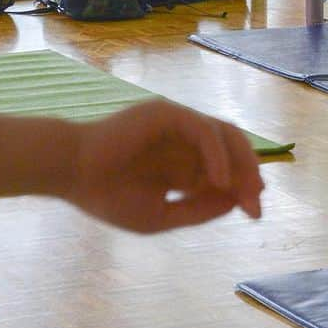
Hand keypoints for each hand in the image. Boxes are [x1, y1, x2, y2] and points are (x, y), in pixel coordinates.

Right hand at [66, 101, 263, 232]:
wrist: (71, 175)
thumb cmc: (108, 196)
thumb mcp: (160, 214)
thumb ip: (197, 209)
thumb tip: (235, 201)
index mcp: (183, 162)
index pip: (226, 167)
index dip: (244, 186)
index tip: (254, 213)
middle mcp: (184, 139)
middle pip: (233, 146)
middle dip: (249, 174)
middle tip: (256, 205)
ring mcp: (177, 123)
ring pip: (224, 133)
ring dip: (241, 161)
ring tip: (246, 192)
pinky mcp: (166, 113)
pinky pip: (202, 129)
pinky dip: (216, 153)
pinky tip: (219, 181)